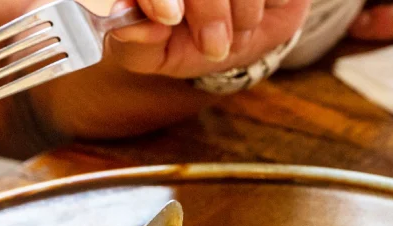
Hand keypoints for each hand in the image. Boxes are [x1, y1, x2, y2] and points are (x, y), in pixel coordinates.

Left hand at [106, 0, 309, 77]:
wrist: (244, 37)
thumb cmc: (192, 42)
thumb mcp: (160, 55)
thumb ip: (136, 44)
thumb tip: (124, 25)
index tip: (167, 17)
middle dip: (208, 11)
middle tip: (214, 47)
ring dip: (243, 14)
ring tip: (236, 35)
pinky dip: (268, 4)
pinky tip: (257, 11)